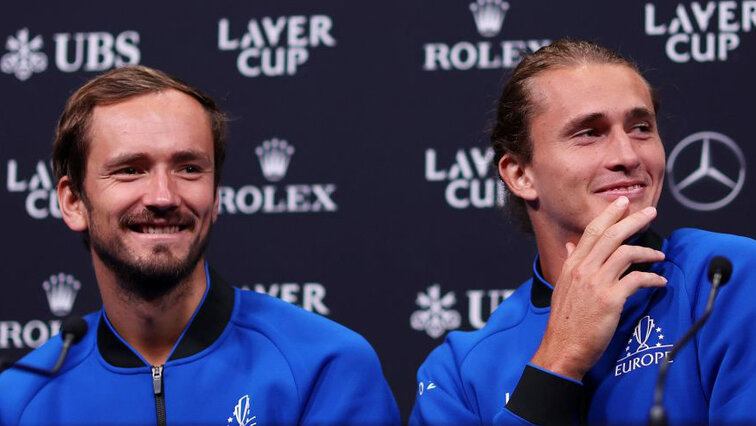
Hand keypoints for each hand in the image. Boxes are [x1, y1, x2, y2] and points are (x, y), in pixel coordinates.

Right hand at [530, 196, 666, 380]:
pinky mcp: (610, 299)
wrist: (562, 347)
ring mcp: (596, 283)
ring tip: (660, 255)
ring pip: (625, 253)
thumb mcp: (563, 286)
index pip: (591, 231)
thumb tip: (571, 246)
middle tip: (651, 212)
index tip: (622, 203)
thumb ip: (570, 263)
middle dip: (633, 221)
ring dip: (647, 251)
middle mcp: (583, 269)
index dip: (608, 215)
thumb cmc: (566, 321)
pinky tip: (660, 282)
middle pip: (611, 236)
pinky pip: (637, 280)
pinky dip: (652, 278)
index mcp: (572, 265)